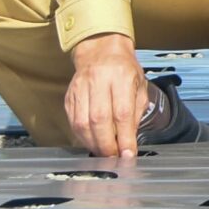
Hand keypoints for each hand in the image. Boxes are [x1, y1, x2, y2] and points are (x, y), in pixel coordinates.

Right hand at [65, 34, 152, 157]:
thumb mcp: (139, 86)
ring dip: (93, 143)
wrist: (100, 50)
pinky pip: (72, 121)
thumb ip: (136, 112)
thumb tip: (130, 140)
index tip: (128, 154)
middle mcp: (98, 82)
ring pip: (82, 123)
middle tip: (114, 158)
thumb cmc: (124, 69)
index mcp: (121, 77)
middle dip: (107, 144)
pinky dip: (81, 136)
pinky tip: (91, 142)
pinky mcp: (69, 97)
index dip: (124, 136)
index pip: (122, 112)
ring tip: (103, 154)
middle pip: (99, 119)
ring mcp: (80, 89)